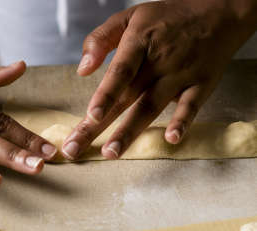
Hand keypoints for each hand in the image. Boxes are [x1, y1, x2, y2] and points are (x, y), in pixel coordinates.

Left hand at [62, 0, 256, 159]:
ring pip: (151, 107)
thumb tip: (82, 70)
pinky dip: (183, 122)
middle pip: (125, 98)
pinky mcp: (201, 85)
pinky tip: (172, 139)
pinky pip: (191, 106)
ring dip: (130, 132)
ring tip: (111, 153)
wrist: (218, 10)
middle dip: (99, 126)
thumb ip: (100, 39)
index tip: (90, 116)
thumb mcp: (129, 16)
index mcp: (138, 43)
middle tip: (77, 148)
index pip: (119, 72)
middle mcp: (158, 62)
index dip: (105, 95)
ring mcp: (180, 75)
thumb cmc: (167, 17)